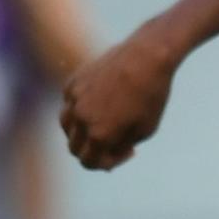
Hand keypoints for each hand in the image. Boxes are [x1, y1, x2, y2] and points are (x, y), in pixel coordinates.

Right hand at [59, 32, 178, 170]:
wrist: (147, 56)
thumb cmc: (151, 95)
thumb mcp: (145, 130)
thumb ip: (121, 147)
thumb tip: (105, 154)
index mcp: (100, 135)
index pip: (88, 163)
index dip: (107, 163)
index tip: (126, 150)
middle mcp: (82, 119)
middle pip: (74, 148)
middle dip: (92, 150)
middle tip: (112, 141)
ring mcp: (74, 99)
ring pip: (66, 126)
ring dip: (80, 131)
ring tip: (101, 123)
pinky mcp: (72, 82)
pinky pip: (69, 104)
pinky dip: (80, 108)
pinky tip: (100, 102)